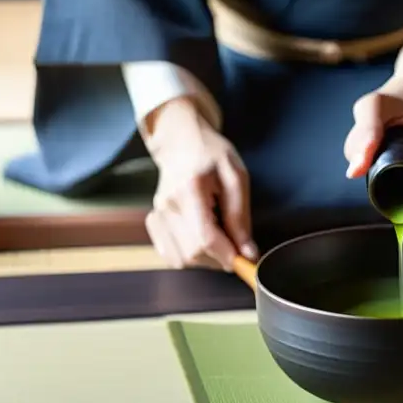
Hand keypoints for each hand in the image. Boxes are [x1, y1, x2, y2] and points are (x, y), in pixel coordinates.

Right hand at [143, 97, 257, 269]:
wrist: (181, 142)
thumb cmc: (211, 154)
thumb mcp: (236, 178)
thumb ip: (240, 217)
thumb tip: (247, 252)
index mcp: (189, 190)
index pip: (205, 238)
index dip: (227, 255)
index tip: (245, 259)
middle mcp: (168, 206)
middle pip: (193, 253)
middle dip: (219, 258)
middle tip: (235, 245)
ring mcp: (158, 215)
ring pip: (181, 259)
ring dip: (206, 259)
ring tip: (219, 240)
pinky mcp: (155, 221)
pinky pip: (171, 255)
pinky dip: (190, 256)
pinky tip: (202, 241)